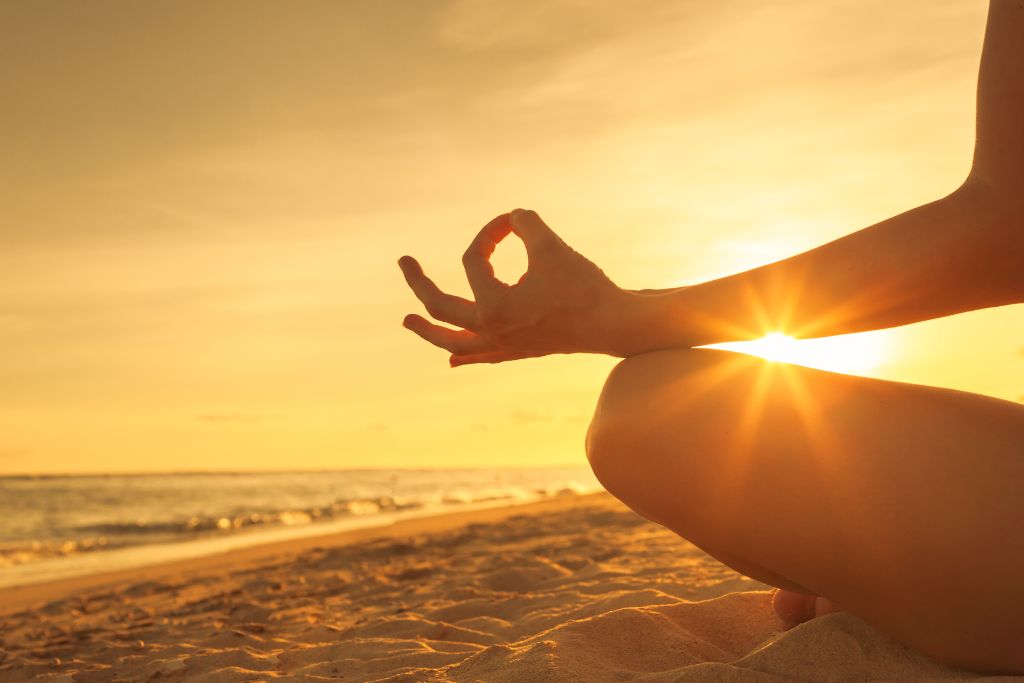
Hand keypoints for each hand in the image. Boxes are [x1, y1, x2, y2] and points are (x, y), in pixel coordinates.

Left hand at [399, 209, 630, 366]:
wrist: (614, 324)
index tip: (510, 222)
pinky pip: (483, 356)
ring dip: (428, 330)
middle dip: (418, 283)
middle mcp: (491, 330)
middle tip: (402, 262)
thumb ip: (524, 223)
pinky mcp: (519, 352)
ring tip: (406, 321)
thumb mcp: (550, 245)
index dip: (488, 234)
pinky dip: (465, 355)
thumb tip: (510, 218)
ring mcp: (503, 345)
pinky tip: (452, 360)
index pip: (474, 260)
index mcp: (493, 306)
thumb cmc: (583, 286)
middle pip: (440, 306)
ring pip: (453, 340)